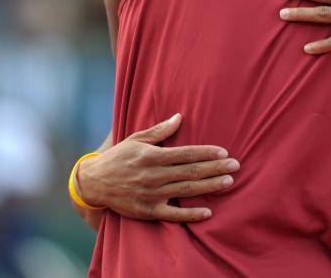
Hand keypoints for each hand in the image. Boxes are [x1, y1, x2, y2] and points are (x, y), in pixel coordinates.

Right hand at [77, 113, 238, 222]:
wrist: (94, 183)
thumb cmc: (119, 157)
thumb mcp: (136, 138)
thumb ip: (160, 131)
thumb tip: (180, 117)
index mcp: (152, 156)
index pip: (185, 154)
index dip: (206, 153)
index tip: (224, 151)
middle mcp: (153, 176)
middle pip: (190, 172)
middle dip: (215, 168)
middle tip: (236, 165)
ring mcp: (151, 195)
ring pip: (186, 190)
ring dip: (209, 186)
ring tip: (228, 182)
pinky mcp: (148, 211)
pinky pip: (173, 215)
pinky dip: (191, 214)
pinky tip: (208, 212)